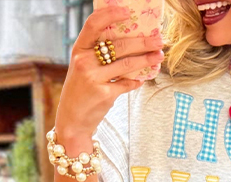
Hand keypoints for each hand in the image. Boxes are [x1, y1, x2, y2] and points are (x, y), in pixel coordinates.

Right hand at [55, 5, 163, 152]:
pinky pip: (126, 84)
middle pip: (118, 45)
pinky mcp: (104, 94)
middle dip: (142, 42)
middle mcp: (84, 62)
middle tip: (158, 40)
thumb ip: (97, 54)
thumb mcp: (82, 67)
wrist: (72, 120)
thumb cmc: (81, 90)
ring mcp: (93, 78)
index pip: (93, 24)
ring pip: (127, 64)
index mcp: (78, 49)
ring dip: (146, 60)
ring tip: (158, 56)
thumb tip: (128, 40)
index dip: (110, 15)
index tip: (127, 11)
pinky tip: (142, 79)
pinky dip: (136, 81)